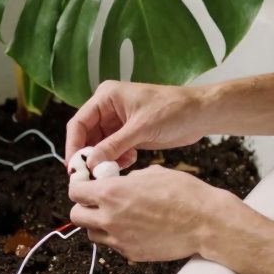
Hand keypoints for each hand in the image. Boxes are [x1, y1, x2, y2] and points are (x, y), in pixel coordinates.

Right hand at [65, 81, 206, 170]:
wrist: (200, 114)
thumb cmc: (172, 110)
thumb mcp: (141, 128)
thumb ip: (114, 146)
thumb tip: (90, 163)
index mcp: (106, 97)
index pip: (79, 123)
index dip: (73, 146)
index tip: (74, 167)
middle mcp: (108, 108)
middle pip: (87, 136)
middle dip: (89, 156)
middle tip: (92, 176)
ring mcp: (118, 122)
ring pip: (100, 146)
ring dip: (105, 160)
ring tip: (114, 169)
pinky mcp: (129, 135)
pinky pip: (113, 151)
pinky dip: (117, 160)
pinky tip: (130, 161)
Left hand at [67, 166, 238, 261]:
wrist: (206, 222)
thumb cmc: (184, 194)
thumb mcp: (151, 173)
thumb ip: (127, 179)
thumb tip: (118, 182)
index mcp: (111, 193)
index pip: (75, 192)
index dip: (79, 187)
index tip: (85, 185)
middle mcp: (110, 218)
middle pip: (76, 216)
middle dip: (83, 207)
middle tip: (97, 201)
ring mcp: (120, 239)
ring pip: (92, 234)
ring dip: (97, 224)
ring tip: (116, 215)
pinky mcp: (131, 253)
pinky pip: (113, 245)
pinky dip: (117, 236)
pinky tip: (134, 226)